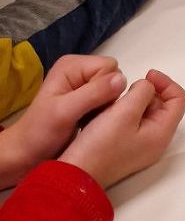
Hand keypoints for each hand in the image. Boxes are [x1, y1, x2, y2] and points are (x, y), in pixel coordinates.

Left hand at [0, 54, 125, 188]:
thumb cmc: (40, 133)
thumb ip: (93, 94)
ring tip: (88, 121)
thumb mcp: (65, 112)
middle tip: (89, 116)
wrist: (25, 155)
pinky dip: (102, 112)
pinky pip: (107, 100)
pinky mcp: (85, 98)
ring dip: (105, 107)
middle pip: (113, 77)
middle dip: (107, 98)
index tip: (91, 108)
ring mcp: (82, 84)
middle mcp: (80, 70)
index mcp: (73, 65)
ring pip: (112, 90)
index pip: (109, 67)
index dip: (107, 89)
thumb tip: (122, 79)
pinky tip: (89, 123)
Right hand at [59, 69, 184, 189]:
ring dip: (134, 100)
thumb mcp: (125, 111)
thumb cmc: (100, 146)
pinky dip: (125, 110)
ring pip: (146, 111)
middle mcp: (155, 140)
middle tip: (127, 90)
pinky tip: (108, 110)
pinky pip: (132, 120)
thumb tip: (147, 87)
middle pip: (164, 104)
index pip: (179, 99)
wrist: (74, 176)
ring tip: (115, 100)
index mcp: (161, 133)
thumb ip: (143, 92)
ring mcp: (140, 144)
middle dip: (148, 91)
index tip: (147, 75)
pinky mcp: (125, 146)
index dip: (166, 82)